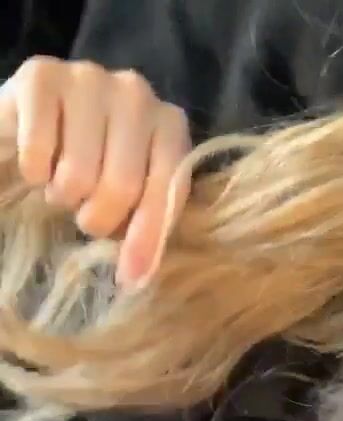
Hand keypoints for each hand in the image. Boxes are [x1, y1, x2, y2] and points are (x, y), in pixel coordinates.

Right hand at [0, 57, 192, 287]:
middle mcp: (136, 92)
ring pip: (79, 172)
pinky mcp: (41, 76)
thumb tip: (136, 278)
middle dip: (96, 217)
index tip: (129, 275)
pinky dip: (33, 172)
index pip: (168, 186)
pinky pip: (38, 152)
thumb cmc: (85, 167)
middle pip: (122, 184)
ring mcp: (89, 77)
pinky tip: (38, 161)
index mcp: (169, 124)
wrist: (30, 127)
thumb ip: (144, 229)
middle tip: (83, 212)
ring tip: (60, 181)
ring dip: (61, 194)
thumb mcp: (126, 199)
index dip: (148, 236)